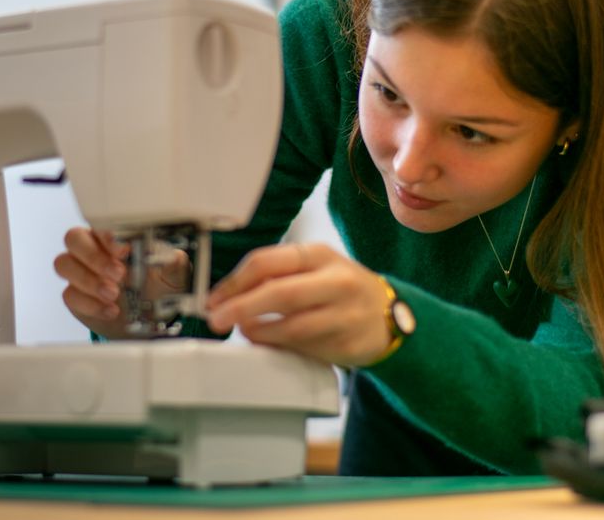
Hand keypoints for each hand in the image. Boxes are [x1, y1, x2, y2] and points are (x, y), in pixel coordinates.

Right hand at [53, 227, 189, 337]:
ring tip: (113, 295)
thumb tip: (173, 256)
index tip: (124, 250)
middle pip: (73, 238)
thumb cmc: (158, 286)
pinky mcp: (75, 296)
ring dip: (88, 280)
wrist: (149, 318)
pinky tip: (111, 311)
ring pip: (63, 264)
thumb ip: (173, 263)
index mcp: (115, 237)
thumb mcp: (172, 275)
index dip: (107, 235)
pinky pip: (69, 294)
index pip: (100, 224)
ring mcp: (81, 272)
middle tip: (119, 275)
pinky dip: (90, 304)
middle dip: (94, 257)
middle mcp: (93, 249)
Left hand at [205, 243, 392, 366]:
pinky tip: (273, 344)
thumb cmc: (340, 289)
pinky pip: (306, 348)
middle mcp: (336, 280)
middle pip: (279, 293)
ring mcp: (345, 313)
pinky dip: (282, 347)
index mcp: (319, 255)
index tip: (214, 299)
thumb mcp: (314, 269)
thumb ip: (276, 275)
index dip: (234, 282)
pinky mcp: (349, 343)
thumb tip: (227, 296)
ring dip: (260, 332)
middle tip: (217, 320)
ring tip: (246, 332)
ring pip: (292, 326)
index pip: (267, 262)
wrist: (390, 315)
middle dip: (241, 308)